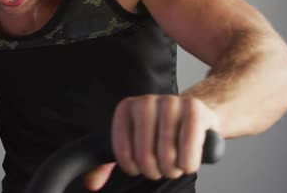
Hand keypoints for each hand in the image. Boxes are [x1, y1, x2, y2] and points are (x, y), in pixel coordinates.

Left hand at [85, 95, 220, 190]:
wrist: (194, 115)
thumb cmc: (159, 134)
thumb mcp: (132, 144)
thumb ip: (106, 162)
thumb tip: (92, 184)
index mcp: (126, 108)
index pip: (121, 149)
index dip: (132, 167)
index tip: (139, 169)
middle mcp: (145, 101)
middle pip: (144, 154)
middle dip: (153, 171)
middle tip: (160, 170)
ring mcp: (170, 102)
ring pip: (167, 152)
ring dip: (171, 169)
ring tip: (173, 167)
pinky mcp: (194, 108)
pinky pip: (189, 144)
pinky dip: (188, 162)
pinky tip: (187, 163)